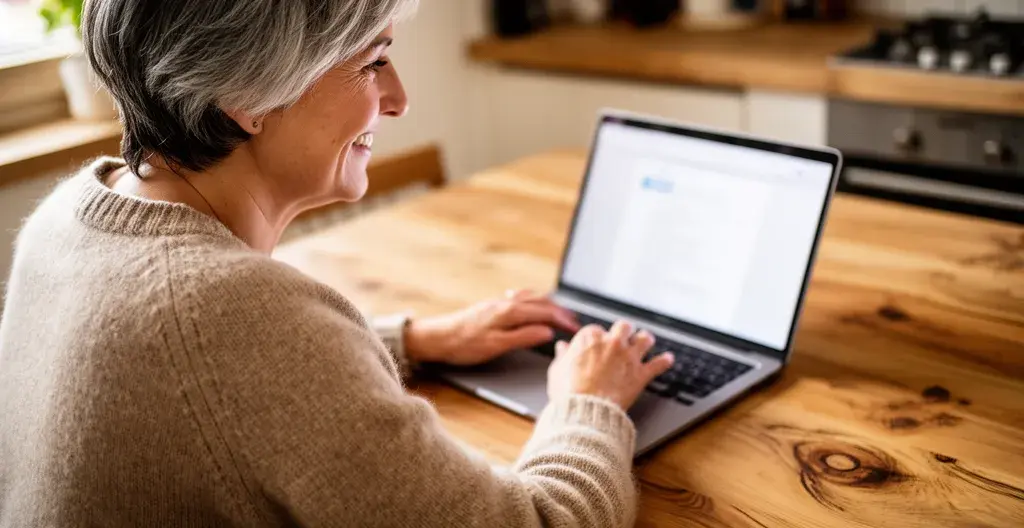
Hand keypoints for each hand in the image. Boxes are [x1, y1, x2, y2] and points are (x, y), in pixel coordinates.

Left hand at [404, 290, 579, 365]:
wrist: (436, 338)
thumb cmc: (463, 345)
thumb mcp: (496, 346)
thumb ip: (523, 337)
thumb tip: (547, 331)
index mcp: (509, 311)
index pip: (545, 312)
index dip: (564, 320)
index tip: (577, 328)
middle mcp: (505, 303)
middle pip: (541, 302)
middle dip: (560, 311)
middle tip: (574, 322)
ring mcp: (498, 303)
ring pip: (531, 298)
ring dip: (548, 304)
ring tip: (560, 313)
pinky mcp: (492, 307)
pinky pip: (520, 298)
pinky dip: (534, 301)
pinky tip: (531, 304)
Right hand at [547, 320, 673, 409]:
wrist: (585, 410)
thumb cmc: (568, 392)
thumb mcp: (557, 370)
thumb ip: (562, 356)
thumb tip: (562, 348)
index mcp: (589, 338)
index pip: (596, 330)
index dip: (597, 339)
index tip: (596, 346)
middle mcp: (612, 342)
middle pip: (624, 326)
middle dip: (624, 332)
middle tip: (623, 338)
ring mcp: (628, 357)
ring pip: (645, 339)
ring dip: (646, 340)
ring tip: (646, 341)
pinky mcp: (640, 374)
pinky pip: (658, 364)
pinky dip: (664, 361)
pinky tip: (668, 359)